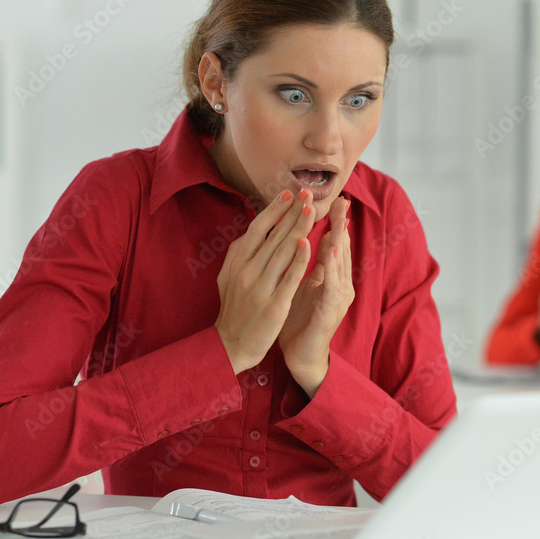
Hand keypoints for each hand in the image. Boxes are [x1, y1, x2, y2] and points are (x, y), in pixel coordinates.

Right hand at [214, 188, 315, 373]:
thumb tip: (250, 232)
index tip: (288, 193)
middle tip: (306, 193)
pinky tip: (308, 243)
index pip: (257, 229)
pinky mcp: (274, 303)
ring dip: (298, 228)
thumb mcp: (228, 278)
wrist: (230, 345)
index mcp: (237, 263)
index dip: (273, 210)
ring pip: (282, 251)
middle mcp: (247, 271)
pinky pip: (288, 277)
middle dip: (291, 212)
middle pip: (272, 236)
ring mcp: (260, 287)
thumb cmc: (234, 310)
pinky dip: (298, 259)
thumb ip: (238, 255)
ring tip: (311, 210)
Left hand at [278, 196, 353, 396]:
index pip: (336, 244)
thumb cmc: (302, 319)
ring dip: (339, 242)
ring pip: (340, 265)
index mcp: (334, 277)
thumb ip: (314, 262)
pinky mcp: (330, 312)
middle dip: (342, 225)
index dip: (337, 222)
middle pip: (343, 250)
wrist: (301, 354)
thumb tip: (317, 236)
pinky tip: (326, 251)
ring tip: (337, 221)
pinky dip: (329, 267)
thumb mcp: (307, 284)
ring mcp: (338, 299)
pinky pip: (331, 286)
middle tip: (341, 202)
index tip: (335, 200)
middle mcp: (341, 285)